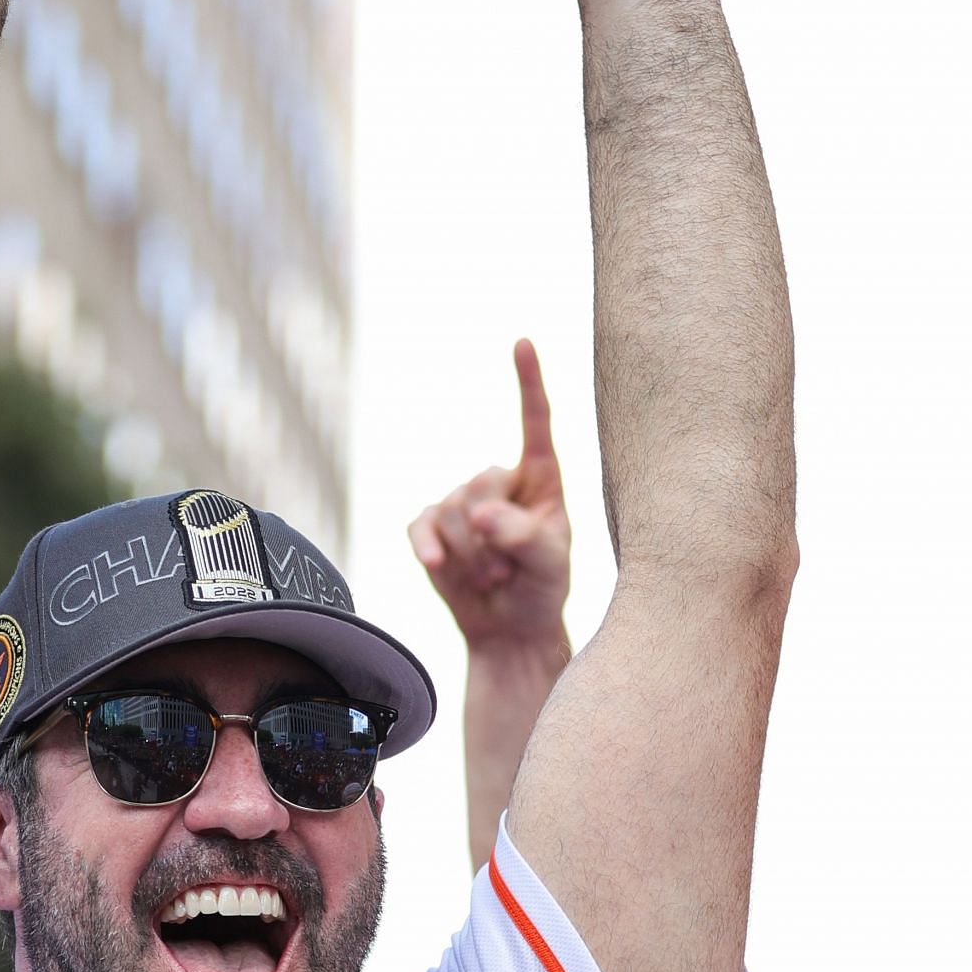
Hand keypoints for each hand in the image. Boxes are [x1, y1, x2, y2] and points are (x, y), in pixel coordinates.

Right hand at [409, 341, 571, 658]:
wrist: (508, 631)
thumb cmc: (541, 590)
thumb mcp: (551, 566)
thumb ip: (525, 537)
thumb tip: (480, 511)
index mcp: (540, 479)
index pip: (535, 423)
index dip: (529, 382)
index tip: (524, 340)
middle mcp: (498, 481)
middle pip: (480, 482)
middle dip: (491, 535)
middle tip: (508, 572)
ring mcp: (460, 501)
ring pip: (450, 510)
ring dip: (470, 555)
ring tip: (491, 579)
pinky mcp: (430, 526)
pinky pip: (420, 527)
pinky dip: (429, 549)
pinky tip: (439, 569)